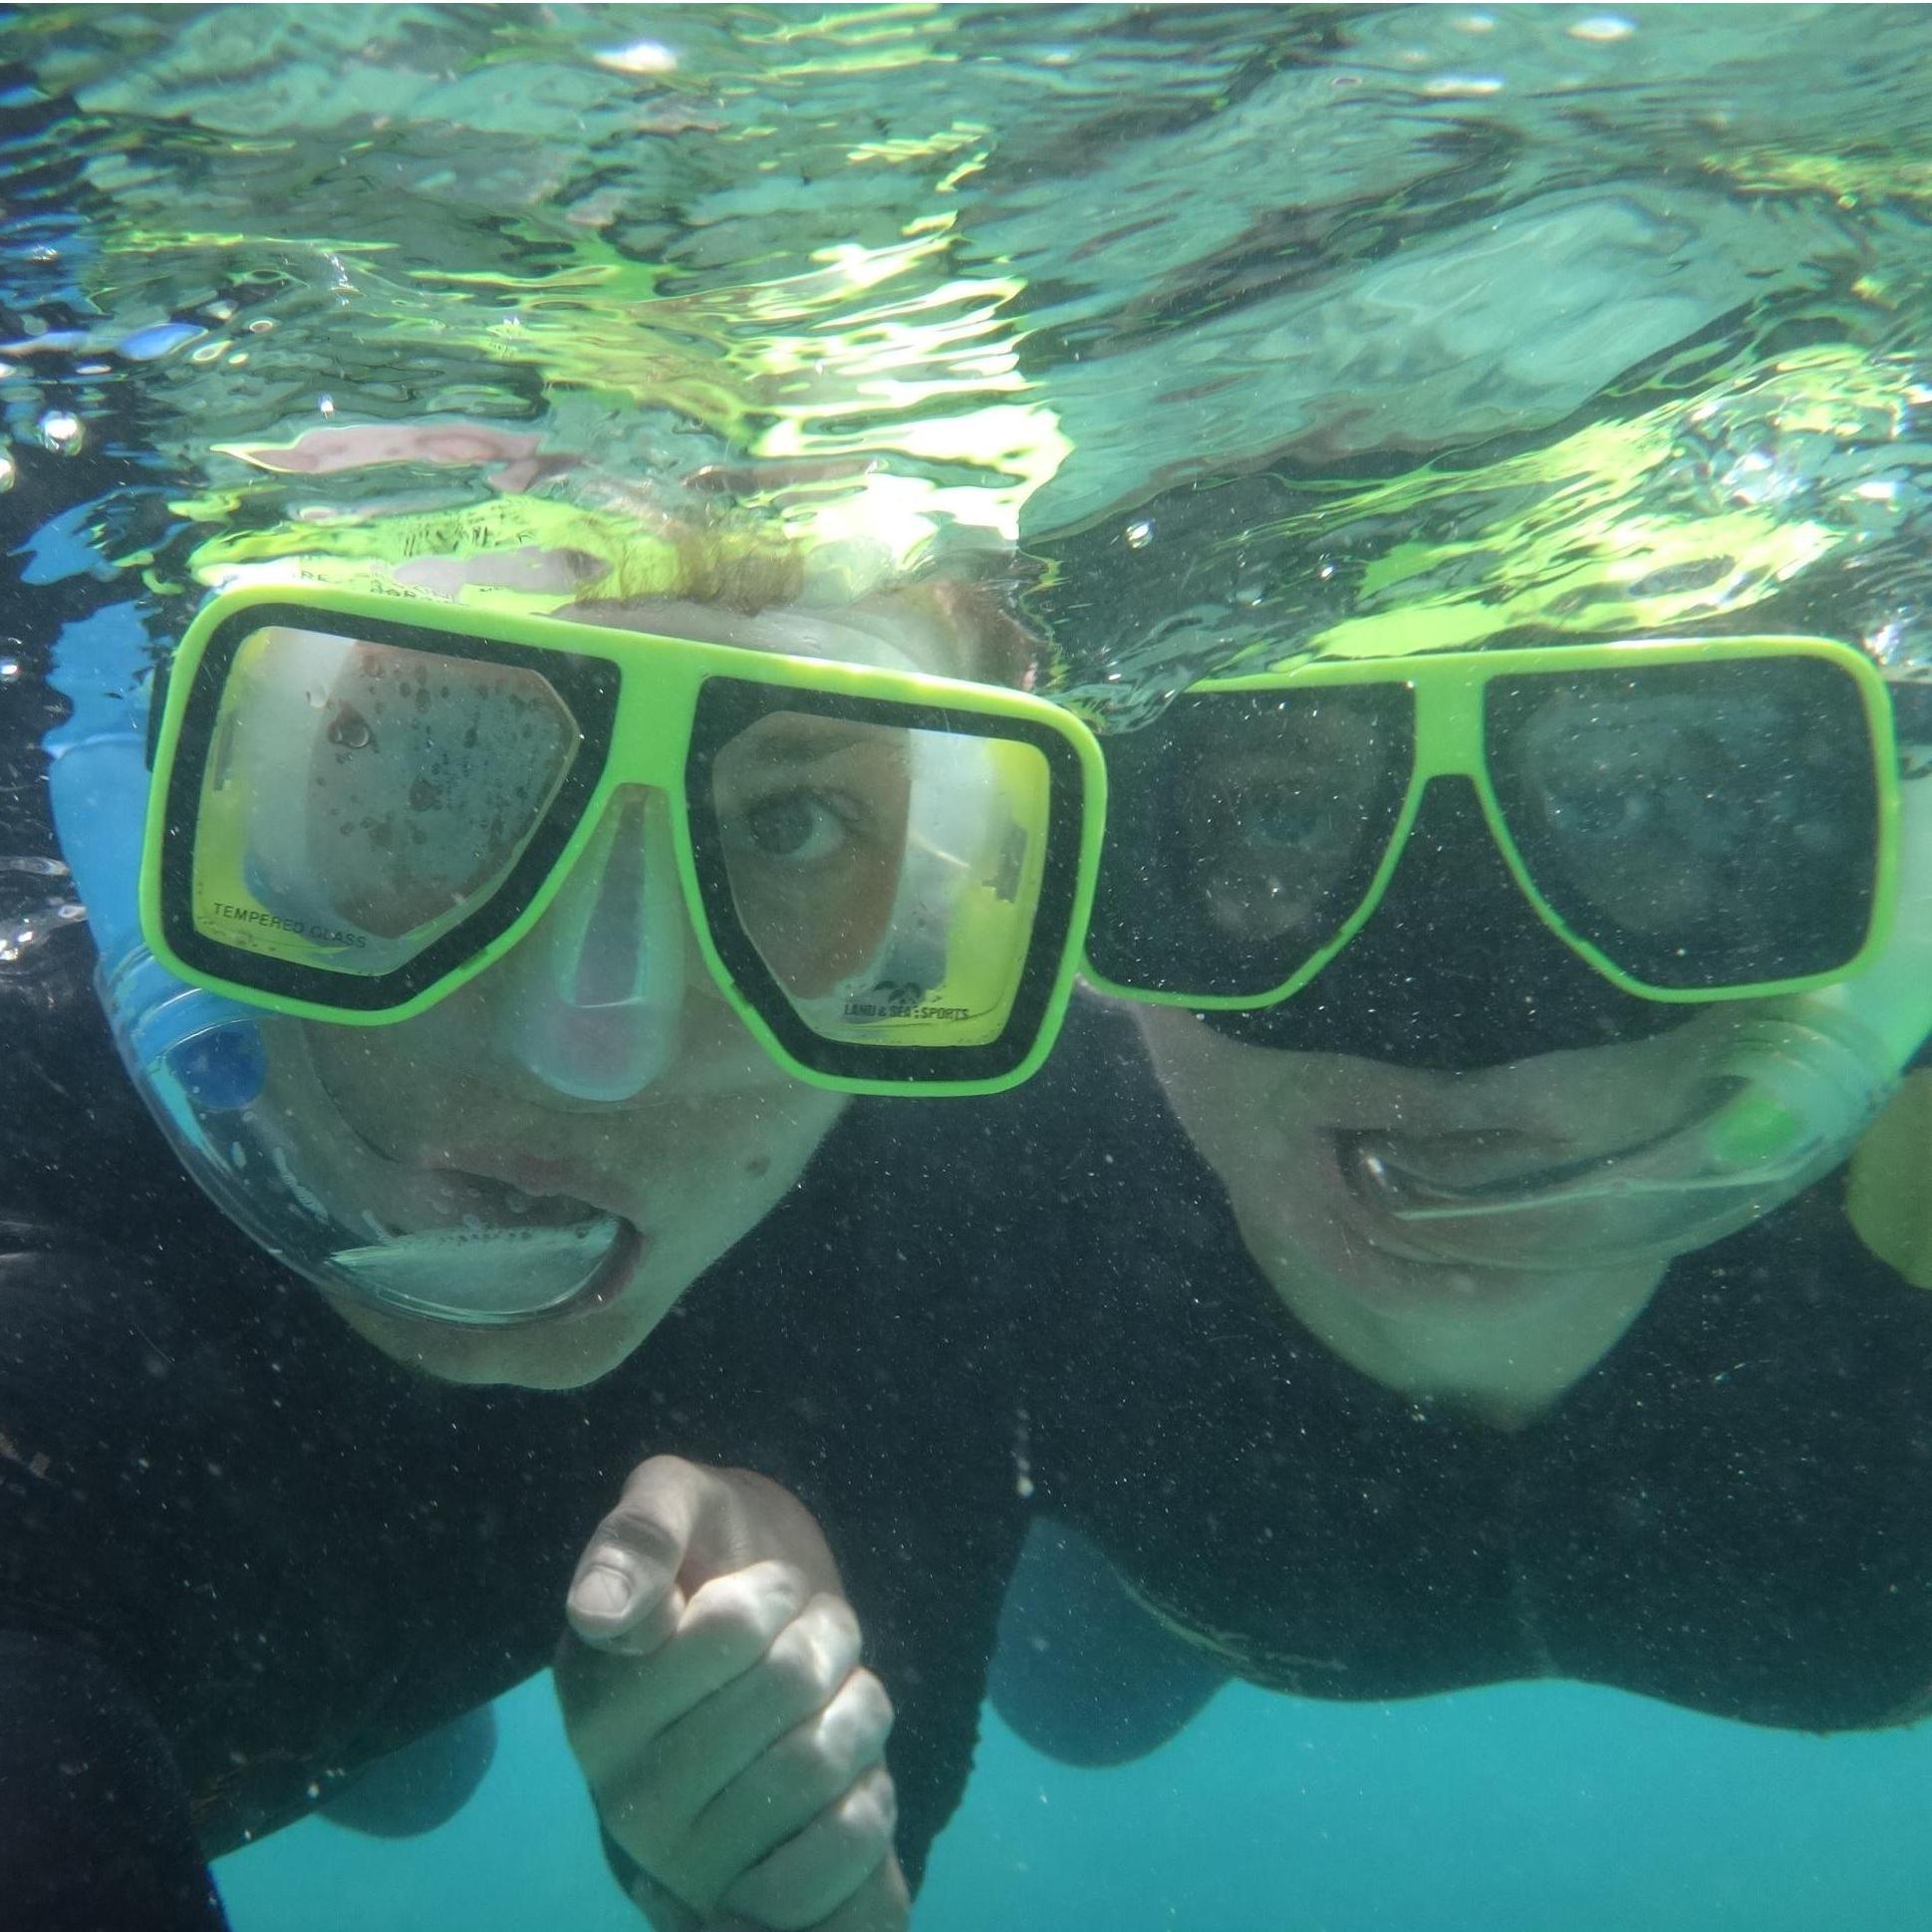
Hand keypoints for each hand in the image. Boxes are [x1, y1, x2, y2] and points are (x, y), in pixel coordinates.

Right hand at [555, 1457, 908, 1931]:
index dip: (775, 1593)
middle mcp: (626, 1794)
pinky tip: (848, 1779)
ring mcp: (689, 1861)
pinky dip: (872, 1798)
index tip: (767, 1590)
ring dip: (861, 1709)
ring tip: (834, 1699)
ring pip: (824, 1763)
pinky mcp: (753, 1906)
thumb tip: (601, 1613)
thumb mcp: (681, 1503)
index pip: (733, 1628)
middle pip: (790, 1684)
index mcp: (597, 1699)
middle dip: (828, 1637)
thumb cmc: (719, 1564)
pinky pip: (848, 1857)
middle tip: (816, 1636)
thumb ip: (641, 1534)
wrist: (776, 1658)